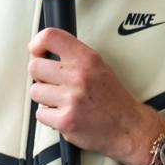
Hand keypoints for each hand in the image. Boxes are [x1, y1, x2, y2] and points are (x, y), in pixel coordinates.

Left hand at [27, 28, 164, 164]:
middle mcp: (79, 76)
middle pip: (34, 67)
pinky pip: (40, 113)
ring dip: (45, 98)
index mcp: (87, 59)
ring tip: (62, 101)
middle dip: (41, 77)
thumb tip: (43, 51)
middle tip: (54, 83)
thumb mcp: (98, 66)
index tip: (37, 51)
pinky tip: (64, 114)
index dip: (37, 43)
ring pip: (35, 92)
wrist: (129, 128)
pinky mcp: (66, 120)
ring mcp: (72, 99)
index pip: (50, 37)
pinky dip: (49, 116)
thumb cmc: (113, 99)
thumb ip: (73, 56)